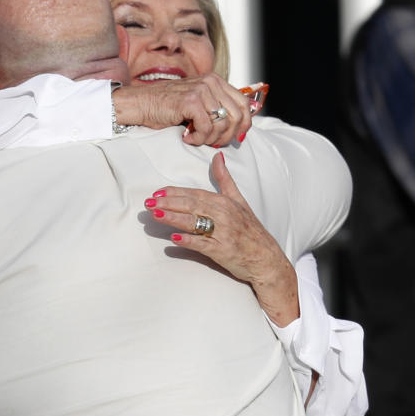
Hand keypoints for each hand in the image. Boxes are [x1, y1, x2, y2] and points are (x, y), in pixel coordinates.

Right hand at [113, 73, 251, 146]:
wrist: (142, 104)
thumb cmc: (167, 107)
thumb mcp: (197, 103)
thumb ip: (216, 107)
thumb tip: (239, 126)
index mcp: (216, 81)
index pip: (244, 103)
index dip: (245, 124)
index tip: (237, 137)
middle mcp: (211, 82)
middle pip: (237, 116)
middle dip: (227, 136)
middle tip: (213, 143)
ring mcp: (202, 90)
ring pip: (222, 124)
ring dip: (210, 139)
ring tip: (196, 138)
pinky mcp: (191, 101)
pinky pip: (207, 129)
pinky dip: (198, 139)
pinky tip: (187, 137)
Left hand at [144, 152, 298, 325]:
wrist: (266, 258)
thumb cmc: (250, 230)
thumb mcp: (239, 200)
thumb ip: (224, 179)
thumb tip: (217, 157)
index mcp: (224, 202)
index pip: (195, 194)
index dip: (174, 193)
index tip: (156, 192)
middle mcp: (224, 215)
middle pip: (191, 206)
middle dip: (168, 203)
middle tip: (148, 202)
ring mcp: (223, 233)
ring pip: (194, 223)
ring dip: (173, 218)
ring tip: (155, 214)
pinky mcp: (223, 250)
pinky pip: (203, 244)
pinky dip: (189, 241)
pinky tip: (174, 239)